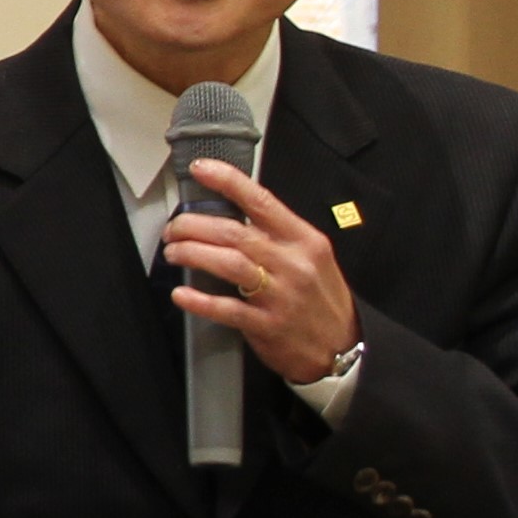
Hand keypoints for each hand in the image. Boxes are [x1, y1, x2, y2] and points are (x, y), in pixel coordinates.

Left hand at [160, 159, 359, 384]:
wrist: (343, 347)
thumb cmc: (322, 299)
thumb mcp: (312, 257)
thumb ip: (277, 236)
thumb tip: (232, 215)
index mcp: (304, 240)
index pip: (262, 200)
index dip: (228, 181)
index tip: (201, 169)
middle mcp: (293, 263)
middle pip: (234, 233)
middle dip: (193, 226)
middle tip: (173, 230)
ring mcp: (280, 295)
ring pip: (228, 263)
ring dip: (192, 254)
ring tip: (174, 252)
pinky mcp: (267, 325)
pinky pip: (226, 309)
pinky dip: (199, 300)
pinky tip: (181, 294)